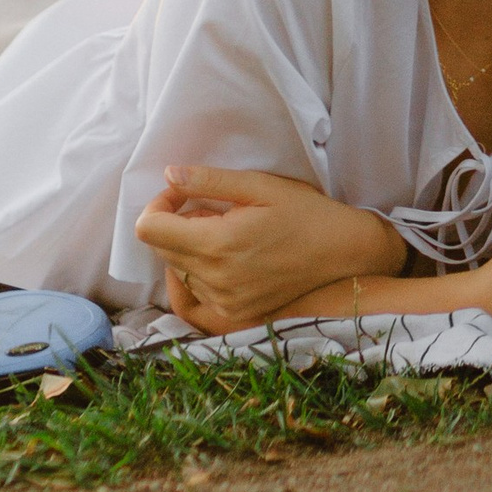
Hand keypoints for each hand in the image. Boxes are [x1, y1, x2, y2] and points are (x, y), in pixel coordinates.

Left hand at [132, 167, 408, 336]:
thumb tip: (169, 175)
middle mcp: (215, 280)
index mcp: (218, 244)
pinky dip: (197, 273)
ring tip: (224, 232)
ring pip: (176, 270)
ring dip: (188, 247)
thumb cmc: (303, 212)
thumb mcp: (259, 185)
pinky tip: (221, 258)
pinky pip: (193, 295)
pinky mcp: (232, 316)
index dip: (159, 204)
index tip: (183, 194)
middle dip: (173, 222)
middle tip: (208, 208)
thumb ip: (209, 181)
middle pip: (159, 249)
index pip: (148, 228)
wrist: (342, 254)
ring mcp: (224, 303)